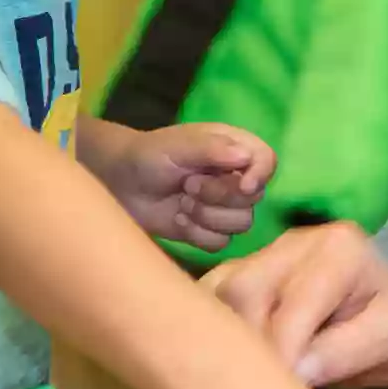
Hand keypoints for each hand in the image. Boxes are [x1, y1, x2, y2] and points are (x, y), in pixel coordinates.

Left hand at [96, 122, 274, 251]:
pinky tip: (178, 219)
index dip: (260, 175)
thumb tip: (245, 158)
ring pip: (241, 224)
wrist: (120, 183)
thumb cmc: (149, 155)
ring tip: (182, 202)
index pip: (267, 160)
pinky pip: (220, 243)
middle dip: (219, 196)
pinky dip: (197, 234)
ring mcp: (222, 206)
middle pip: (254, 198)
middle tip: (189, 185)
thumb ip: (211, 149)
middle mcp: (234, 177)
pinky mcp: (208, 230)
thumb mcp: (178, 145)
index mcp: (234, 148)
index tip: (242, 184)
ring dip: (207, 216)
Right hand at [202, 222, 387, 388]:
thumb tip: (295, 372)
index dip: (281, 359)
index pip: (293, 308)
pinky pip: (206, 300)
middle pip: (243, 293)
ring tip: (241, 386)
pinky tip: (226, 368)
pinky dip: (210, 335)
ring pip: (217, 296)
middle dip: (246, 350)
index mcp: (339, 249)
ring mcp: (260, 254)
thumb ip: (348, 350)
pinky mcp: (237, 272)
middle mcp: (293, 241)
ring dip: (223, 343)